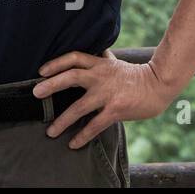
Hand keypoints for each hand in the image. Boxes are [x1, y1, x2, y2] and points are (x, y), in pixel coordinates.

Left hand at [32, 48, 174, 149]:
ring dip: (63, 120)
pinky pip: (95, 125)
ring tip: (50, 131)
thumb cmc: (135, 75)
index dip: (56, 63)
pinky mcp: (115, 110)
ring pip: (80, 107)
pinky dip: (83, 135)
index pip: (74, 58)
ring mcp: (108, 94)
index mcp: (99, 64)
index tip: (41, 71)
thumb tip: (97, 50)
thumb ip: (102, 58)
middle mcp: (101, 77)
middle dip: (52, 85)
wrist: (158, 86)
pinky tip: (73, 143)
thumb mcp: (116, 63)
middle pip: (72, 77)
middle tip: (36, 93)